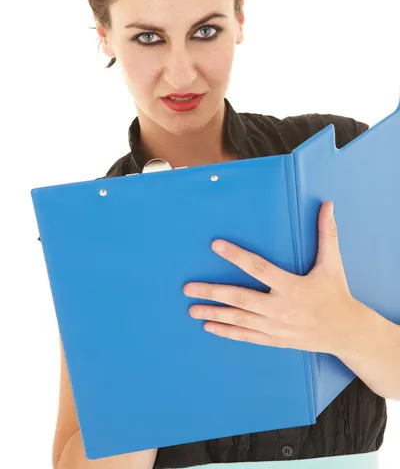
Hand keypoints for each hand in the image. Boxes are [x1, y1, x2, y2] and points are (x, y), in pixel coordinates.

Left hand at [183, 201, 359, 354]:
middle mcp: (281, 308)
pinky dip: (226, 332)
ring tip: (191, 308)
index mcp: (293, 287)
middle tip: (188, 288)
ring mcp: (276, 327)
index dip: (237, 256)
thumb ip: (327, 234)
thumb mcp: (333, 264)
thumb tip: (328, 205)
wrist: (345, 332)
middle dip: (213, 293)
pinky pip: (246, 336)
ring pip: (239, 320)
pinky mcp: (274, 339)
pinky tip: (209, 326)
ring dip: (214, 313)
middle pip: (241, 299)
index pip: (259, 268)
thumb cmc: (336, 294)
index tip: (216, 246)